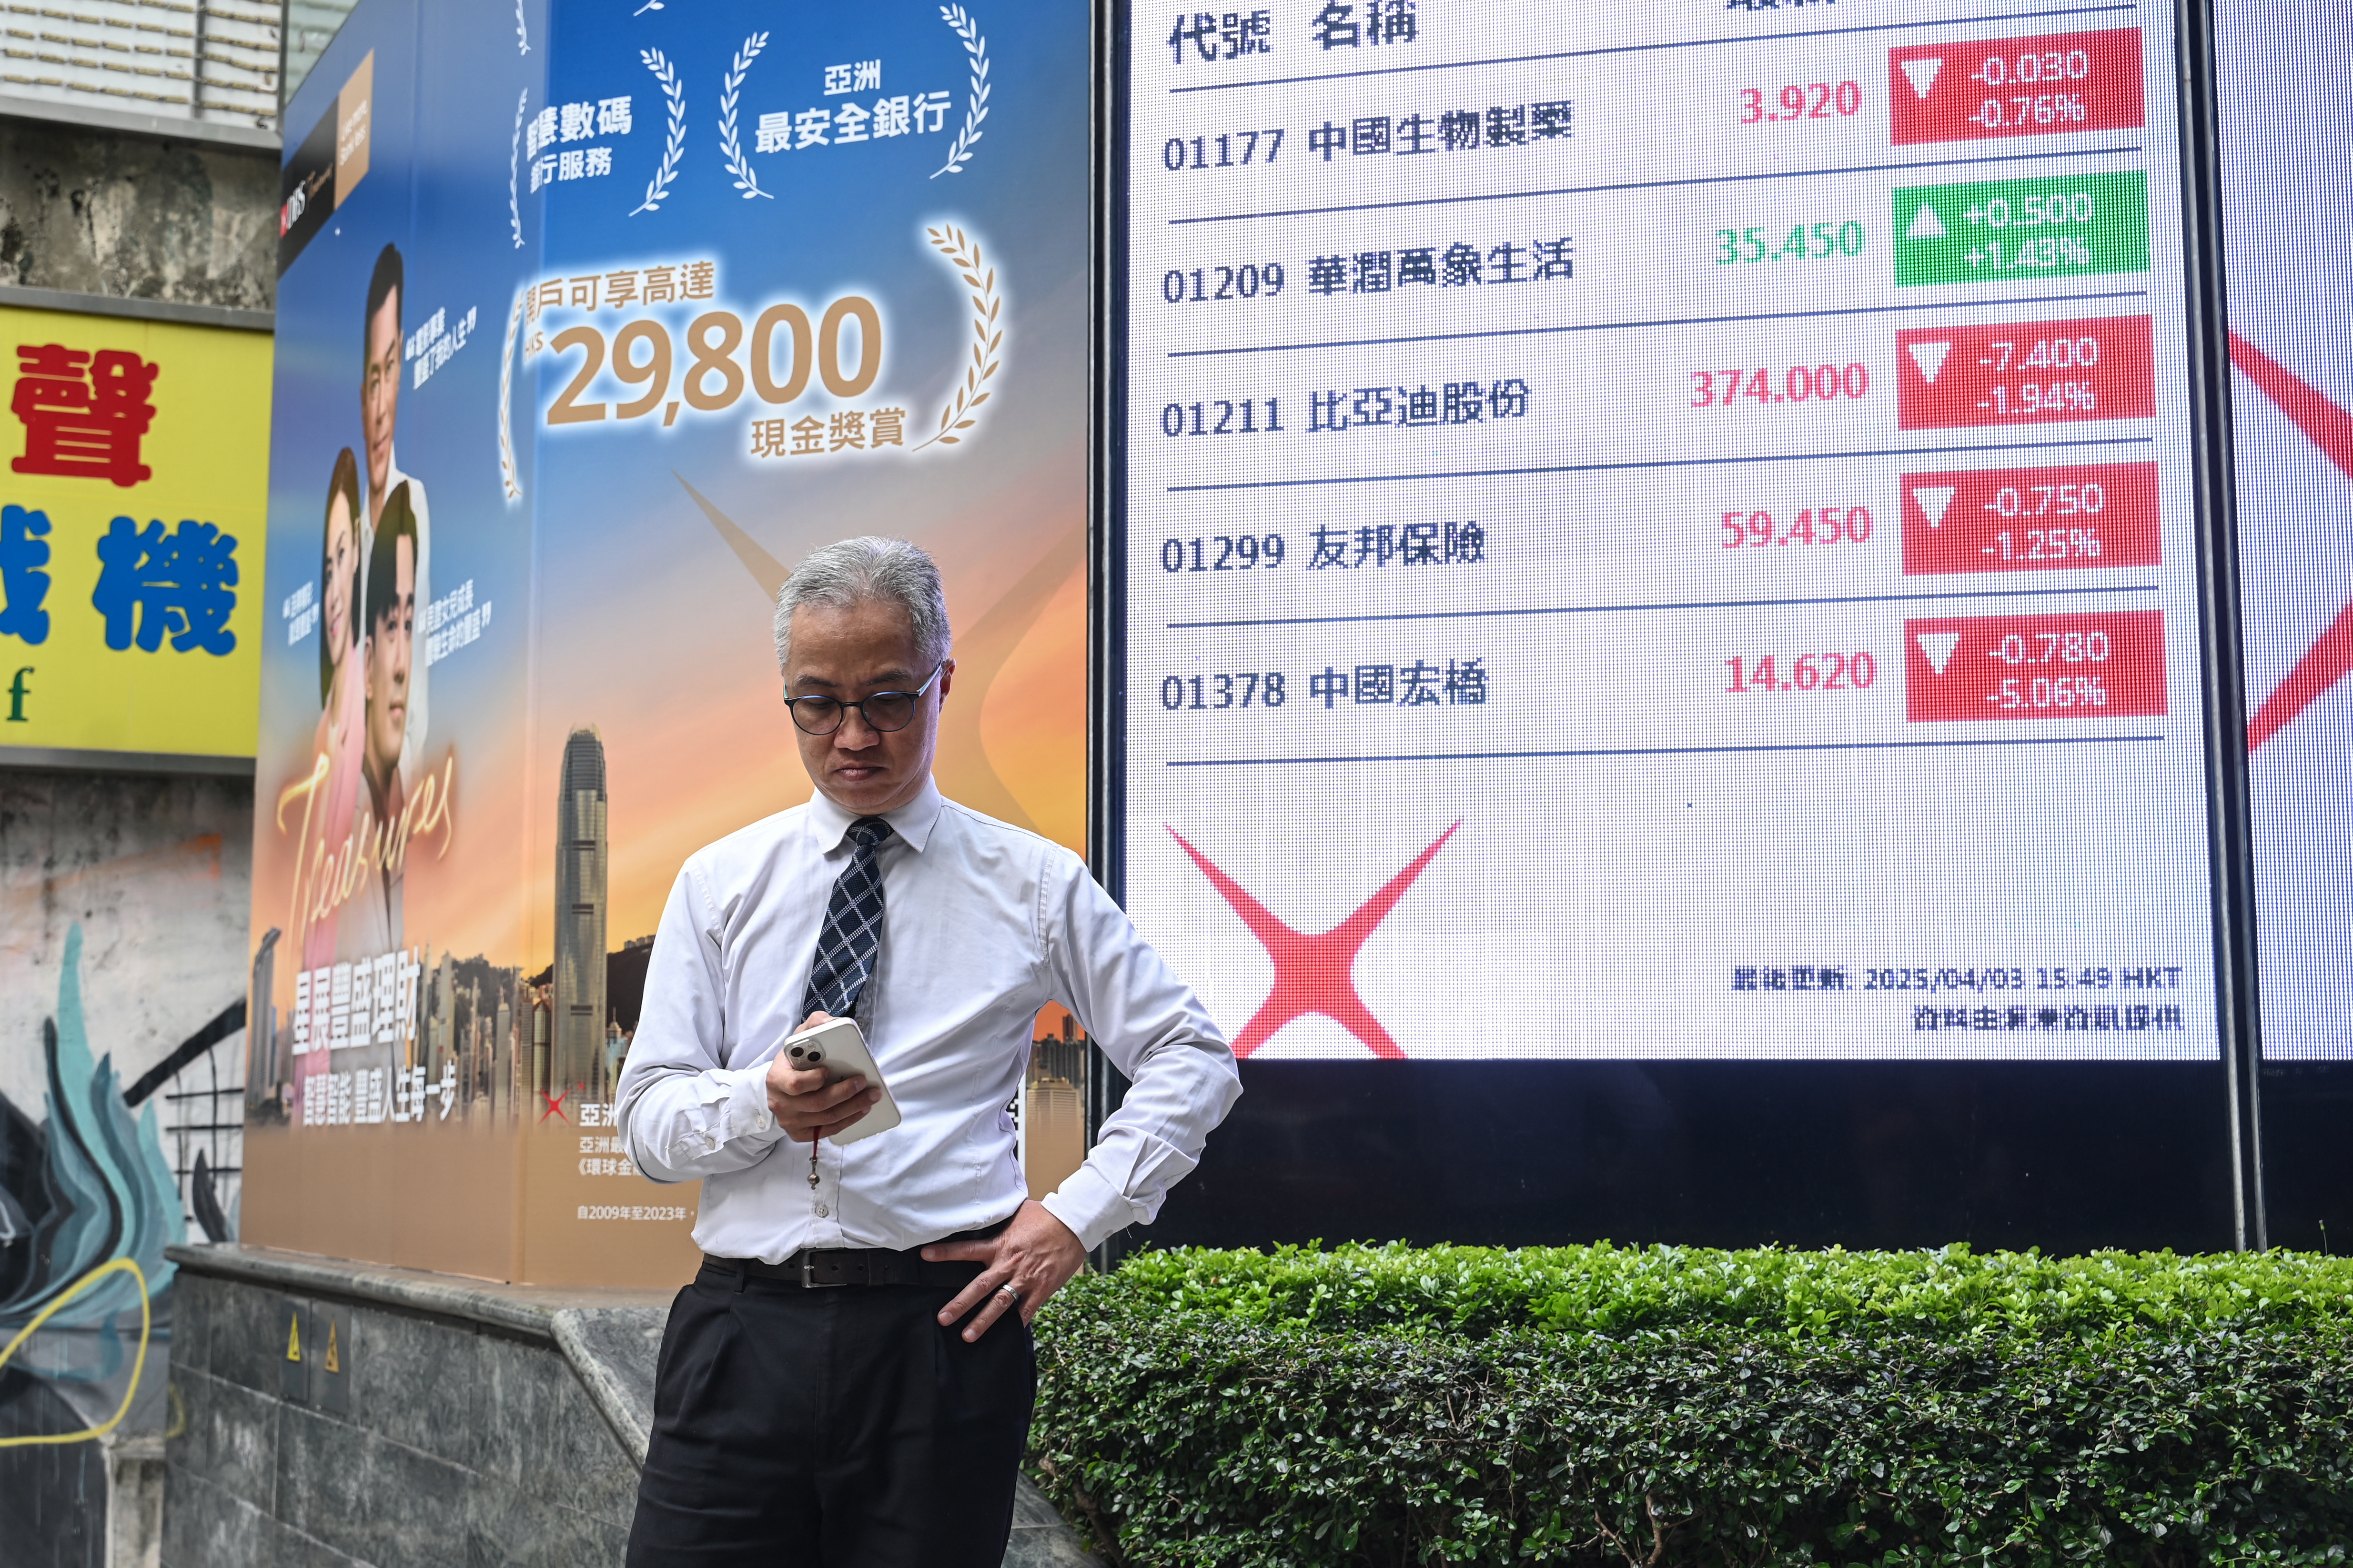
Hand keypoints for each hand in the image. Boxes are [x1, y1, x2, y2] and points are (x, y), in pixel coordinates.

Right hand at [764, 1011, 879, 1142]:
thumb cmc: (794, 1060)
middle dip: (845, 1093)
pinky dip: (847, 1122)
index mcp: (777, 1078)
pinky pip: (826, 1131)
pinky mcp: (799, 1133)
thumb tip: (829, 1022)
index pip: (795, 1084)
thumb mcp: (800, 1037)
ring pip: (826, 1119)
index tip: (831, 1070)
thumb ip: (815, 1024)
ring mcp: (789, 1121)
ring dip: (852, 1108)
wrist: (780, 1084)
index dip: (815, 1079)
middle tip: (864, 1082)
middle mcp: (781, 1102)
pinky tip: (861, 1110)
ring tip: (871, 1097)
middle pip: (817, 1103)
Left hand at [923, 1200, 1084, 1340]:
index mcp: (1001, 1244)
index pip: (967, 1249)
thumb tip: (984, 1214)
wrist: (1074, 1223)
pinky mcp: (1042, 1288)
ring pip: (1000, 1304)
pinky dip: (1016, 1324)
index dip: (945, 1253)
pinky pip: (1027, 1310)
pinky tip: (1007, 1335)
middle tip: (943, 1318)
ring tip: (967, 1336)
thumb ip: (999, 1221)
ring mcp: (1026, 1278)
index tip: (925, 1256)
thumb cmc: (1045, 1216)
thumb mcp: (1017, 1214)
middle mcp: (1009, 1264)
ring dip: (983, 1321)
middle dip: (960, 1304)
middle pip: (979, 1287)